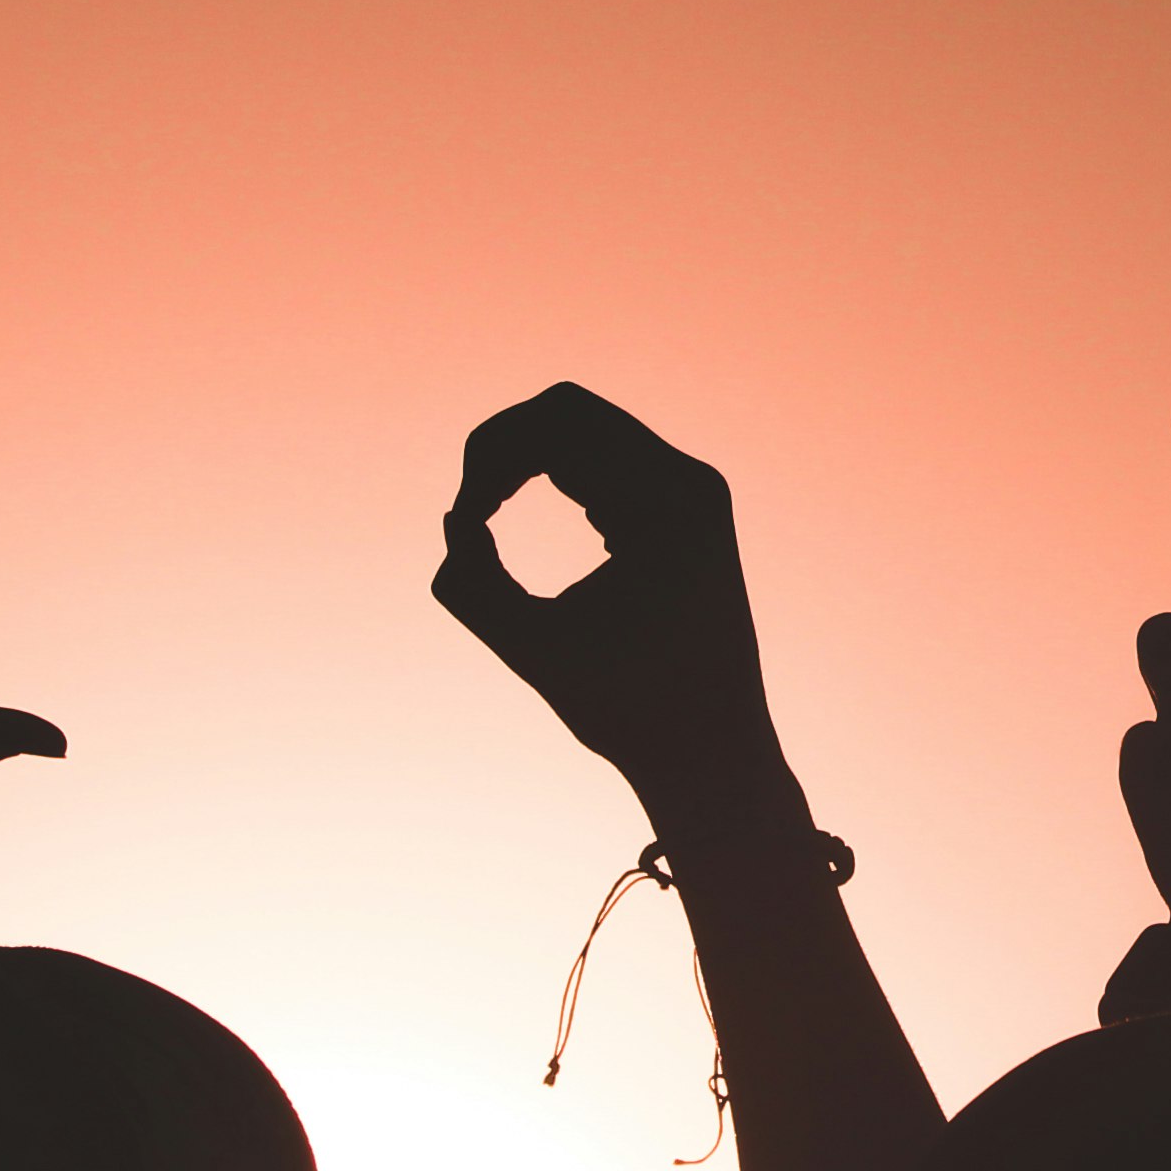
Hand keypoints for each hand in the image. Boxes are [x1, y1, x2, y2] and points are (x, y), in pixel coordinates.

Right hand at [433, 383, 793, 835]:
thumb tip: (456, 519)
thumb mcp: (533, 649)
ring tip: (489, 513)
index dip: (492, 454)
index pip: (559, 422)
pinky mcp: (685, 517)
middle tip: (472, 509)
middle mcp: (691, 482)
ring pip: (591, 434)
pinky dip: (562, 478)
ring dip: (530, 462)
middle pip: (573, 414)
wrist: (715, 756)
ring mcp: (694, 496)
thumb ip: (472, 585)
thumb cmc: (630, 712)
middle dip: (507, 449)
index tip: (466, 517)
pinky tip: (526, 516)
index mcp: (670, 501)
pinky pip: (612, 464)